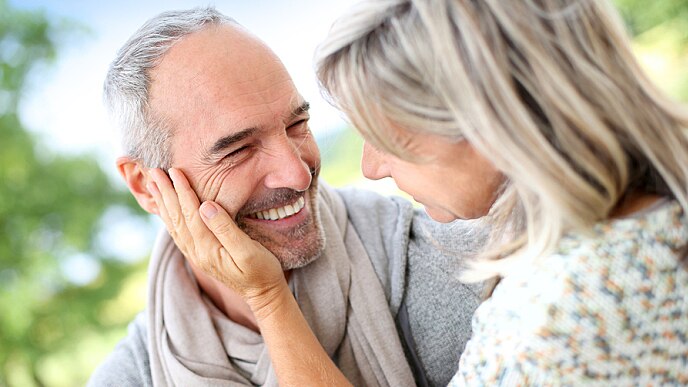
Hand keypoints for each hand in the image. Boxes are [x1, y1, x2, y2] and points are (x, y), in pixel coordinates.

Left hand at [147, 168, 286, 310]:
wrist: (263, 294)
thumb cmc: (262, 271)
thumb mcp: (248, 251)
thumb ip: (226, 229)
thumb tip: (206, 206)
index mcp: (208, 249)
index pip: (191, 215)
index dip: (183, 192)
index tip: (175, 172)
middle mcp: (197, 253)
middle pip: (177, 218)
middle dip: (166, 194)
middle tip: (154, 172)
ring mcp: (196, 255)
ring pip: (174, 225)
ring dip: (163, 204)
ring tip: (154, 185)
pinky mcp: (200, 255)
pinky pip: (179, 233)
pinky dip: (169, 218)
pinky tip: (165, 209)